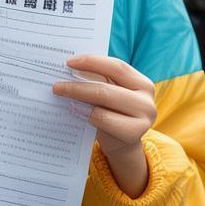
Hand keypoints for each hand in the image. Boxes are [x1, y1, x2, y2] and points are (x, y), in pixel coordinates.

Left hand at [52, 55, 156, 197]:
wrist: (123, 144)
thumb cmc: (113, 112)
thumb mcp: (111, 93)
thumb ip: (99, 80)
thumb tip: (70, 68)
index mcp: (142, 83)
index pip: (116, 66)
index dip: (92, 61)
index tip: (69, 62)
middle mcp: (147, 99)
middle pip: (106, 86)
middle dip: (78, 84)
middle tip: (57, 85)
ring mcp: (144, 117)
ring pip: (104, 102)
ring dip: (78, 96)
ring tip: (61, 94)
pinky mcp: (134, 134)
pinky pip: (103, 119)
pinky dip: (85, 113)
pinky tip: (74, 109)